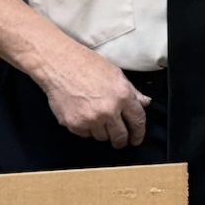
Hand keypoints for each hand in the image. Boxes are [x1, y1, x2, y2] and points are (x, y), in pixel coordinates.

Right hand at [32, 38, 151, 147]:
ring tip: (96, 118)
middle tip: (119, 140)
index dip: (139, 133)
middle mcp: (108, 110)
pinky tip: (83, 115)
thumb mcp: (116, 74)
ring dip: (102, 132)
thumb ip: (132, 92)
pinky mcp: (75, 124)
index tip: (136, 138)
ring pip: (102, 137)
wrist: (59, 64)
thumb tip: (145, 103)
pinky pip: (85, 135)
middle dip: (121, 140)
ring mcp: (90, 119)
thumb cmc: (86, 64)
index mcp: (122, 96)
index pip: (137, 121)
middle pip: (120, 136)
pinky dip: (86, 129)